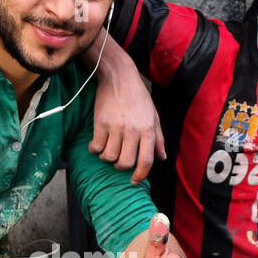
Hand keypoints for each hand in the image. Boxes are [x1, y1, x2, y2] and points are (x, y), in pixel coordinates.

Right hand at [86, 31, 165, 182]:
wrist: (119, 77)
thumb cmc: (138, 97)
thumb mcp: (153, 115)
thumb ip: (159, 138)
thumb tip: (162, 157)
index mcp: (148, 130)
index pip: (146, 161)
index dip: (140, 175)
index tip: (134, 180)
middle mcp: (132, 130)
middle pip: (124, 163)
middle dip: (120, 167)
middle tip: (119, 160)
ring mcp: (115, 127)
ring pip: (108, 157)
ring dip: (107, 158)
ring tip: (108, 149)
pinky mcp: (100, 123)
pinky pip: (95, 147)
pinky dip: (95, 149)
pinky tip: (97, 143)